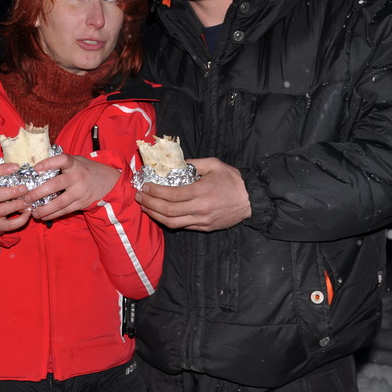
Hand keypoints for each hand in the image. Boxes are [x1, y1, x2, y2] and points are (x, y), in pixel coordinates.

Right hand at [0, 161, 31, 232]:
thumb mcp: (2, 182)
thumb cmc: (2, 192)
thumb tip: (31, 167)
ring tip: (27, 202)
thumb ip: (12, 175)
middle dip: (10, 192)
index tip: (17, 167)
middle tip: (25, 189)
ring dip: (16, 205)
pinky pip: (7, 225)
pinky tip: (28, 213)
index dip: (2, 169)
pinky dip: (20, 220)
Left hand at [27, 154, 120, 221]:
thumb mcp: (77, 161)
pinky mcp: (81, 204)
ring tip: (33, 212)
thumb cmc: (86, 170)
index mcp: (74, 164)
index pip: (62, 160)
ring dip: (44, 208)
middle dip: (38, 193)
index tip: (36, 168)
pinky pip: (65, 211)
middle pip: (55, 185)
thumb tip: (37, 166)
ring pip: (59, 202)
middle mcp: (77, 178)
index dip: (48, 163)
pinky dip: (52, 215)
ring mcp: (79, 192)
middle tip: (25, 198)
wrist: (108, 182)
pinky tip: (42, 216)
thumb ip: (61, 163)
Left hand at [135, 157, 250, 231]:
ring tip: (145, 206)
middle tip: (139, 196)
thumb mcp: (214, 164)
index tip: (144, 186)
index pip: (171, 194)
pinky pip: (182, 226)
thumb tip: (175, 164)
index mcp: (201, 191)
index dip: (155, 191)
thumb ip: (193, 163)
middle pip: (168, 211)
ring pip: (172, 223)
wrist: (251, 200)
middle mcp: (200, 208)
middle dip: (150, 203)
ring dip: (155, 215)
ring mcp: (202, 221)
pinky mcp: (205, 228)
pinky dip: (168, 221)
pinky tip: (160, 214)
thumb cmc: (233, 180)